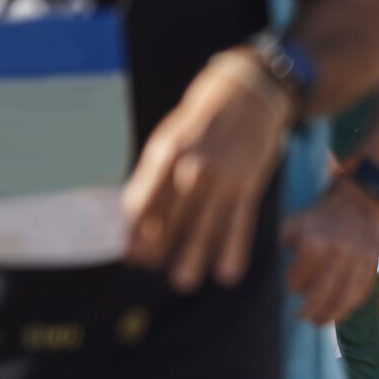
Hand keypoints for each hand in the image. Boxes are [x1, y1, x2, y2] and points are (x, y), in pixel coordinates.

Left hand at [123, 50, 291, 290]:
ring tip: (184, 283)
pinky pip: (240, 225)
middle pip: (171, 218)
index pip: (144, 201)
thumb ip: (157, 174)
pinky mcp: (248, 187)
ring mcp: (223, 179)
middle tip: (151, 270)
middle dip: (159, 248)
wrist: (247, 95)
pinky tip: (228, 272)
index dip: (134, 229)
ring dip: (193, 257)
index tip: (129, 252)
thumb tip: (139, 213)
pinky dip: (234, 250)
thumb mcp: (171, 138)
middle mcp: (192, 168)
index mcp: (166, 155)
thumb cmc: (203, 121)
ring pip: (204, 227)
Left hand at [281, 182, 378, 325]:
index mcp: (313, 245)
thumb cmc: (321, 216)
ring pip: (341, 299)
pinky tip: (338, 315)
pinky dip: (348, 308)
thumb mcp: (296, 223)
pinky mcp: (370, 267)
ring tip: (318, 322)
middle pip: (320, 295)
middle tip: (301, 317)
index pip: (298, 280)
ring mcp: (356, 263)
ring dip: (328, 315)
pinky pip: (359, 295)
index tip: (294, 287)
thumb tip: (272, 266)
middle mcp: (336, 256)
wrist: (358, 203)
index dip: (294, 286)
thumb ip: (283, 243)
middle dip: (309, 310)